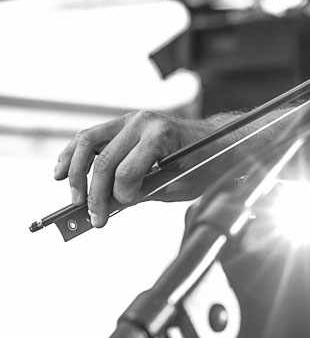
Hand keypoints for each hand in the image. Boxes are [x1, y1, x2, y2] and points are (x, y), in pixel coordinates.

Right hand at [54, 111, 212, 226]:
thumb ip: (144, 194)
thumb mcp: (180, 185)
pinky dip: (74, 154)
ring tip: (73, 197)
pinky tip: (63, 172)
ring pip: (87, 142)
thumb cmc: (204, 163)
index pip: (126, 171)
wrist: (218, 140)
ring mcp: (132, 119)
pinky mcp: (124, 122)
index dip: (121, 196)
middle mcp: (144, 122)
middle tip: (94, 218)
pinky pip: (91, 136)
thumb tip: (109, 207)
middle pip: (104, 161)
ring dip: (75, 172)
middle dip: (94, 194)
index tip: (125, 207)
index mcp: (162, 136)